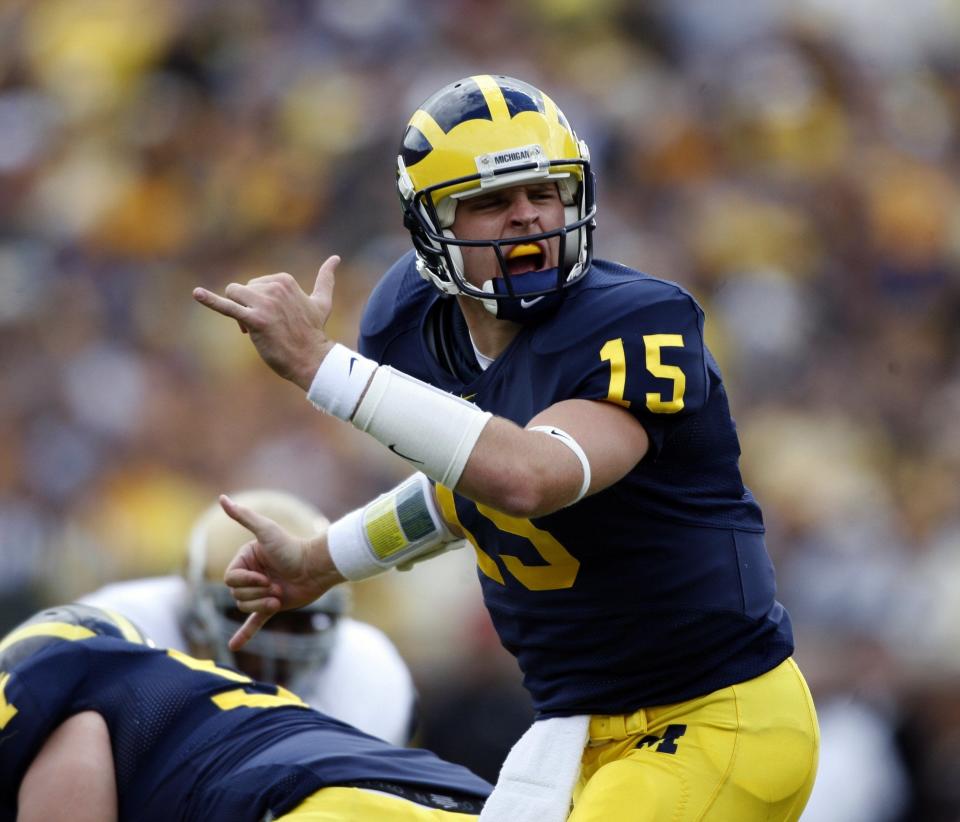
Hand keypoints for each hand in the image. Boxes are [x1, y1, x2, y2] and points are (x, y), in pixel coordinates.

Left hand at [192, 256, 340, 390]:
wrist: (312, 358)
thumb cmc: (314, 332)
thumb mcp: (322, 301)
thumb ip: (326, 278)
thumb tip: (335, 257)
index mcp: (284, 280)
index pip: (255, 284)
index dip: (258, 302)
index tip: (273, 318)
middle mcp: (274, 287)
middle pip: (242, 290)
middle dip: (248, 308)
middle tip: (266, 329)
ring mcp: (264, 303)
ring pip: (234, 296)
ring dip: (239, 313)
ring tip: (253, 329)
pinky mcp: (255, 320)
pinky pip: (227, 307)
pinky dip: (210, 300)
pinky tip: (197, 294)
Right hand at [217, 494, 345, 650]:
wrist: (317, 568)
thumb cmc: (292, 548)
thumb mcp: (266, 531)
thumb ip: (244, 516)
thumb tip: (222, 498)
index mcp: (245, 559)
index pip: (229, 579)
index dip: (246, 581)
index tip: (264, 577)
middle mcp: (252, 574)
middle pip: (236, 594)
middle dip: (255, 593)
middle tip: (275, 586)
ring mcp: (261, 591)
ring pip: (244, 606)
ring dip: (261, 604)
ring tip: (278, 597)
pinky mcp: (271, 606)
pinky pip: (253, 622)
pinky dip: (244, 634)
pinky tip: (233, 647)